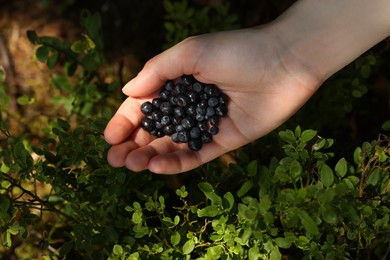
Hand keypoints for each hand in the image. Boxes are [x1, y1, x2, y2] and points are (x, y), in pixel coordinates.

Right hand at [104, 26, 320, 173]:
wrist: (286, 62)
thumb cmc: (237, 50)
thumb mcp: (191, 52)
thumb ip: (158, 71)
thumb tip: (128, 92)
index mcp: (180, 83)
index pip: (146, 106)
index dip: (125, 121)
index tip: (108, 137)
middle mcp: (191, 106)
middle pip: (156, 130)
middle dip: (133, 144)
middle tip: (115, 159)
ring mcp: (207, 125)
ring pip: (172, 146)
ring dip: (150, 156)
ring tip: (130, 164)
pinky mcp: (225, 140)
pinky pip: (197, 155)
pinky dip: (176, 162)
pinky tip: (156, 165)